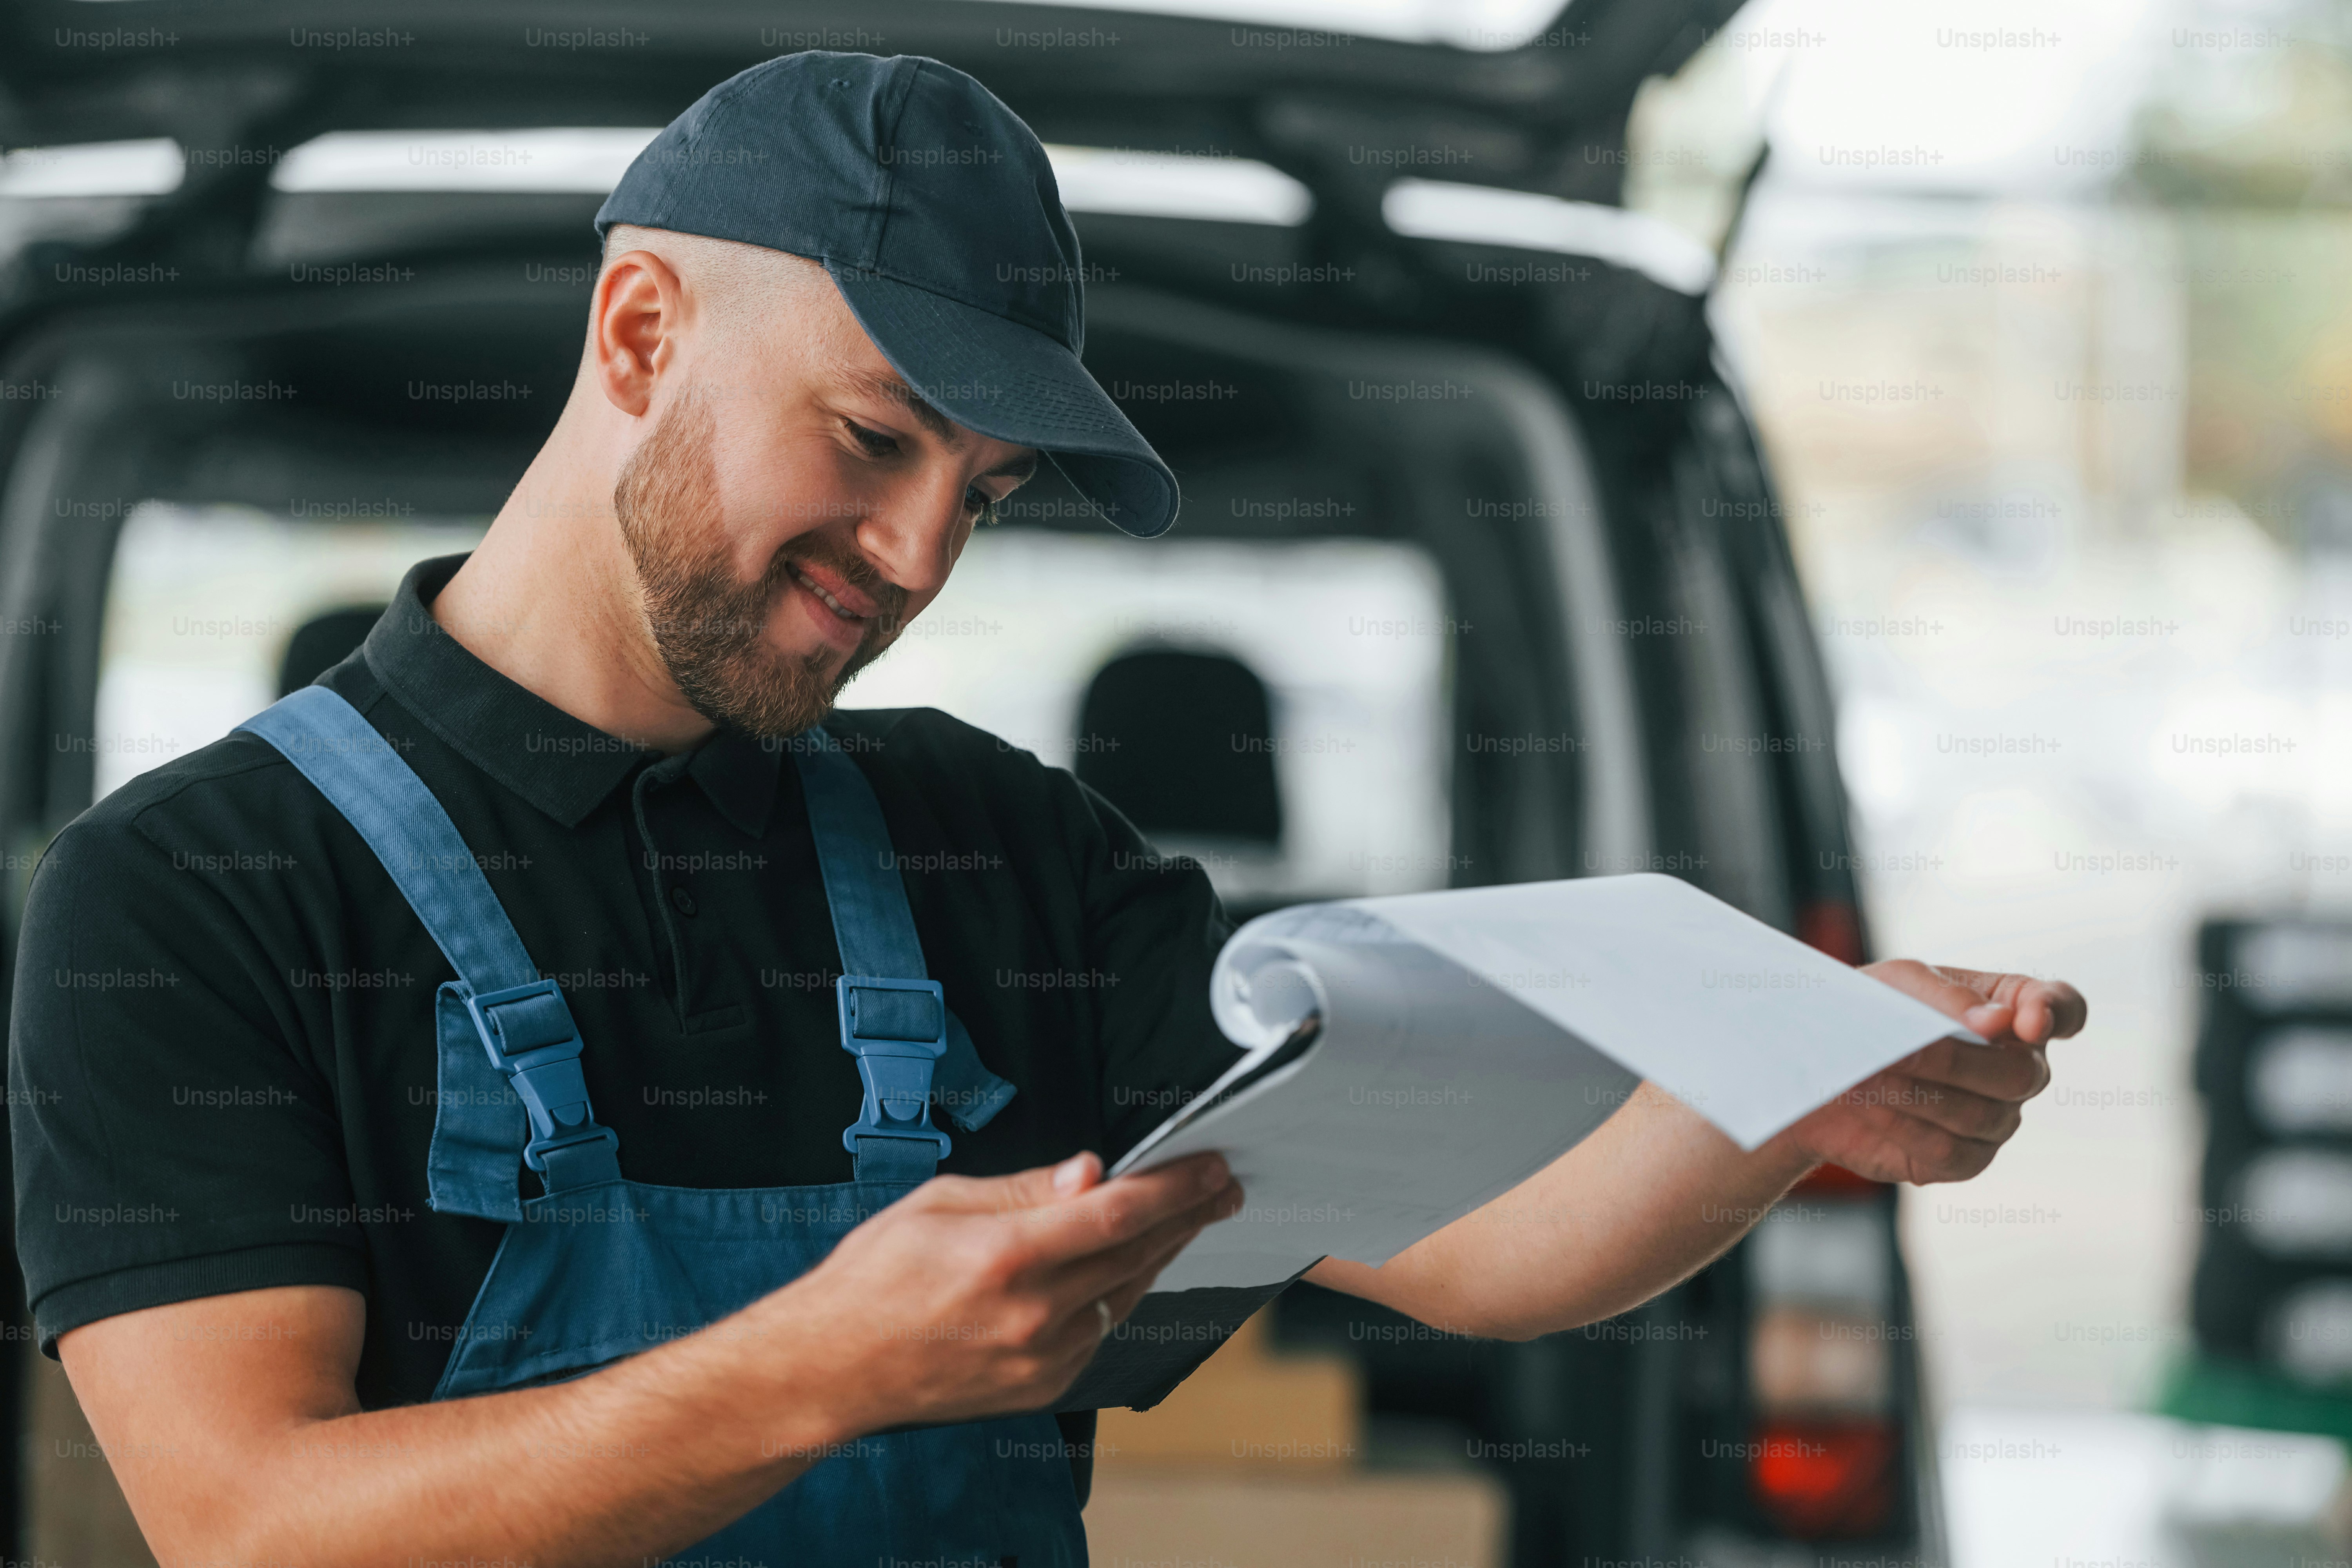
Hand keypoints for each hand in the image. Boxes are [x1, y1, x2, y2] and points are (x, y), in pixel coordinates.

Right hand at [760, 1150, 1242, 1433]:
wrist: (834, 1367)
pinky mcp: (1040, 1385)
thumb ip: (1023, 1189)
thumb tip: (1090, 1172)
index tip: (1210, 1166)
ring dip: (1163, 1253)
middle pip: (1137, 1253)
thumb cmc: (874, 1279)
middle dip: (1187, 1215)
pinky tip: (1133, 1268)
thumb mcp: (939, 1204)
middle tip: (1222, 1188)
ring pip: (1126, 1294)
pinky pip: (1101, 1332)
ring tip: (1190, 1219)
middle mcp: (1033, 1313)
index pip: (1118, 1212)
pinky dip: (1122, 1294)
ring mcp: (1040, 1357)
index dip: (1175, 1186)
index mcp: (1007, 1256)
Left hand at [1768, 961, 2085, 1184]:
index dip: (2055, 1013)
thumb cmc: (1870, 1011)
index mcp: (2014, 1009)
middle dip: (1955, 1062)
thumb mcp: (1898, 984)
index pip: (2064, 1009)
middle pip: (2022, 1074)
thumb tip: (1998, 1023)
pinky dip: (1905, 1126)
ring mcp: (1997, 1118)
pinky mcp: (1962, 1160)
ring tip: (1867, 1076)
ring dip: (1919, 1094)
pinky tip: (1869, 1106)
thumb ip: (1949, 997)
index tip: (2028, 1018)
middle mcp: (2017, 1068)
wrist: (1818, 1067)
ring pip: (1981, 1115)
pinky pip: (1949, 1151)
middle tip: (1896, 1052)